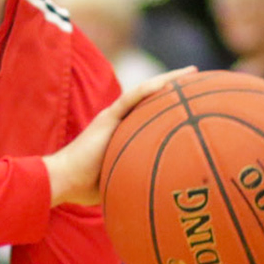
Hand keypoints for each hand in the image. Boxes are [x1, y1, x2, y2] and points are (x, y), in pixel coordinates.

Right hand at [46, 67, 194, 205]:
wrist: (63, 179)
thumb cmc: (85, 186)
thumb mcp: (120, 179)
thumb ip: (138, 177)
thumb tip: (163, 192)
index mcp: (123, 133)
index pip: (151, 114)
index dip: (171, 105)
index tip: (194, 102)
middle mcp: (119, 120)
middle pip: (152, 98)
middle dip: (177, 88)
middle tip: (200, 81)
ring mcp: (113, 116)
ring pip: (145, 92)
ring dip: (169, 80)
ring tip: (192, 72)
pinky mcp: (108, 117)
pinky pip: (132, 98)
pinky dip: (151, 89)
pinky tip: (169, 82)